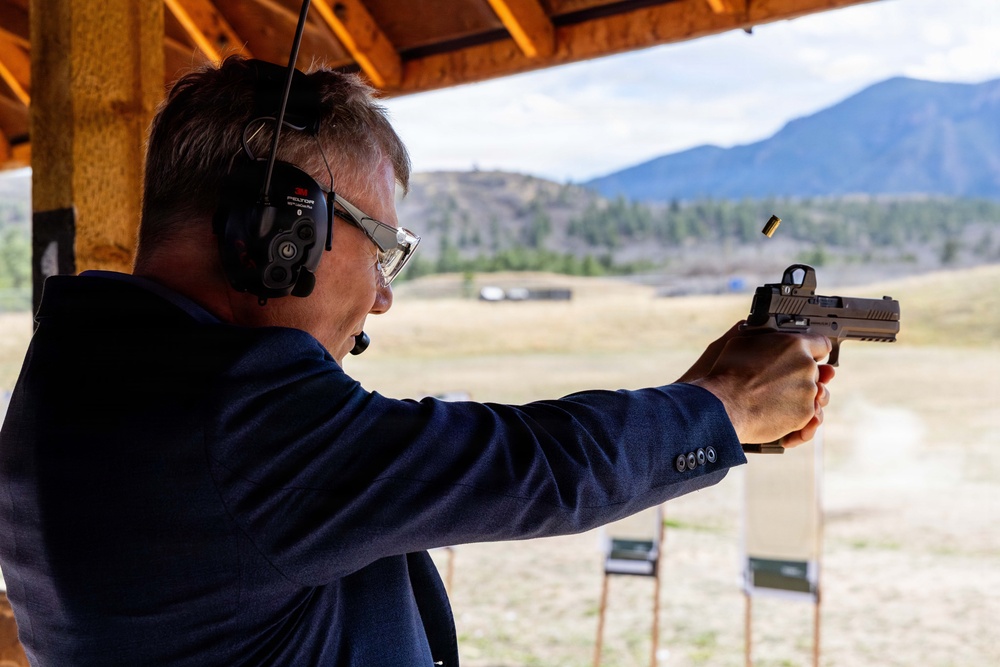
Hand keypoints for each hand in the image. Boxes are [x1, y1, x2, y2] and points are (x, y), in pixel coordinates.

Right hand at [682, 324, 834, 446]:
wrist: (724, 405)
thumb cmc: (728, 373)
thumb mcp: (742, 342)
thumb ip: (764, 340)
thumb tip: (765, 339)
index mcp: (794, 345)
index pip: (820, 344)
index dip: (813, 350)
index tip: (809, 355)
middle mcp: (806, 366)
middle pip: (815, 371)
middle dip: (801, 375)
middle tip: (781, 381)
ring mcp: (808, 392)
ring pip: (813, 394)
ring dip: (800, 396)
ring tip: (778, 400)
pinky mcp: (804, 415)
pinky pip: (808, 415)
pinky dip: (796, 415)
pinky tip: (779, 414)